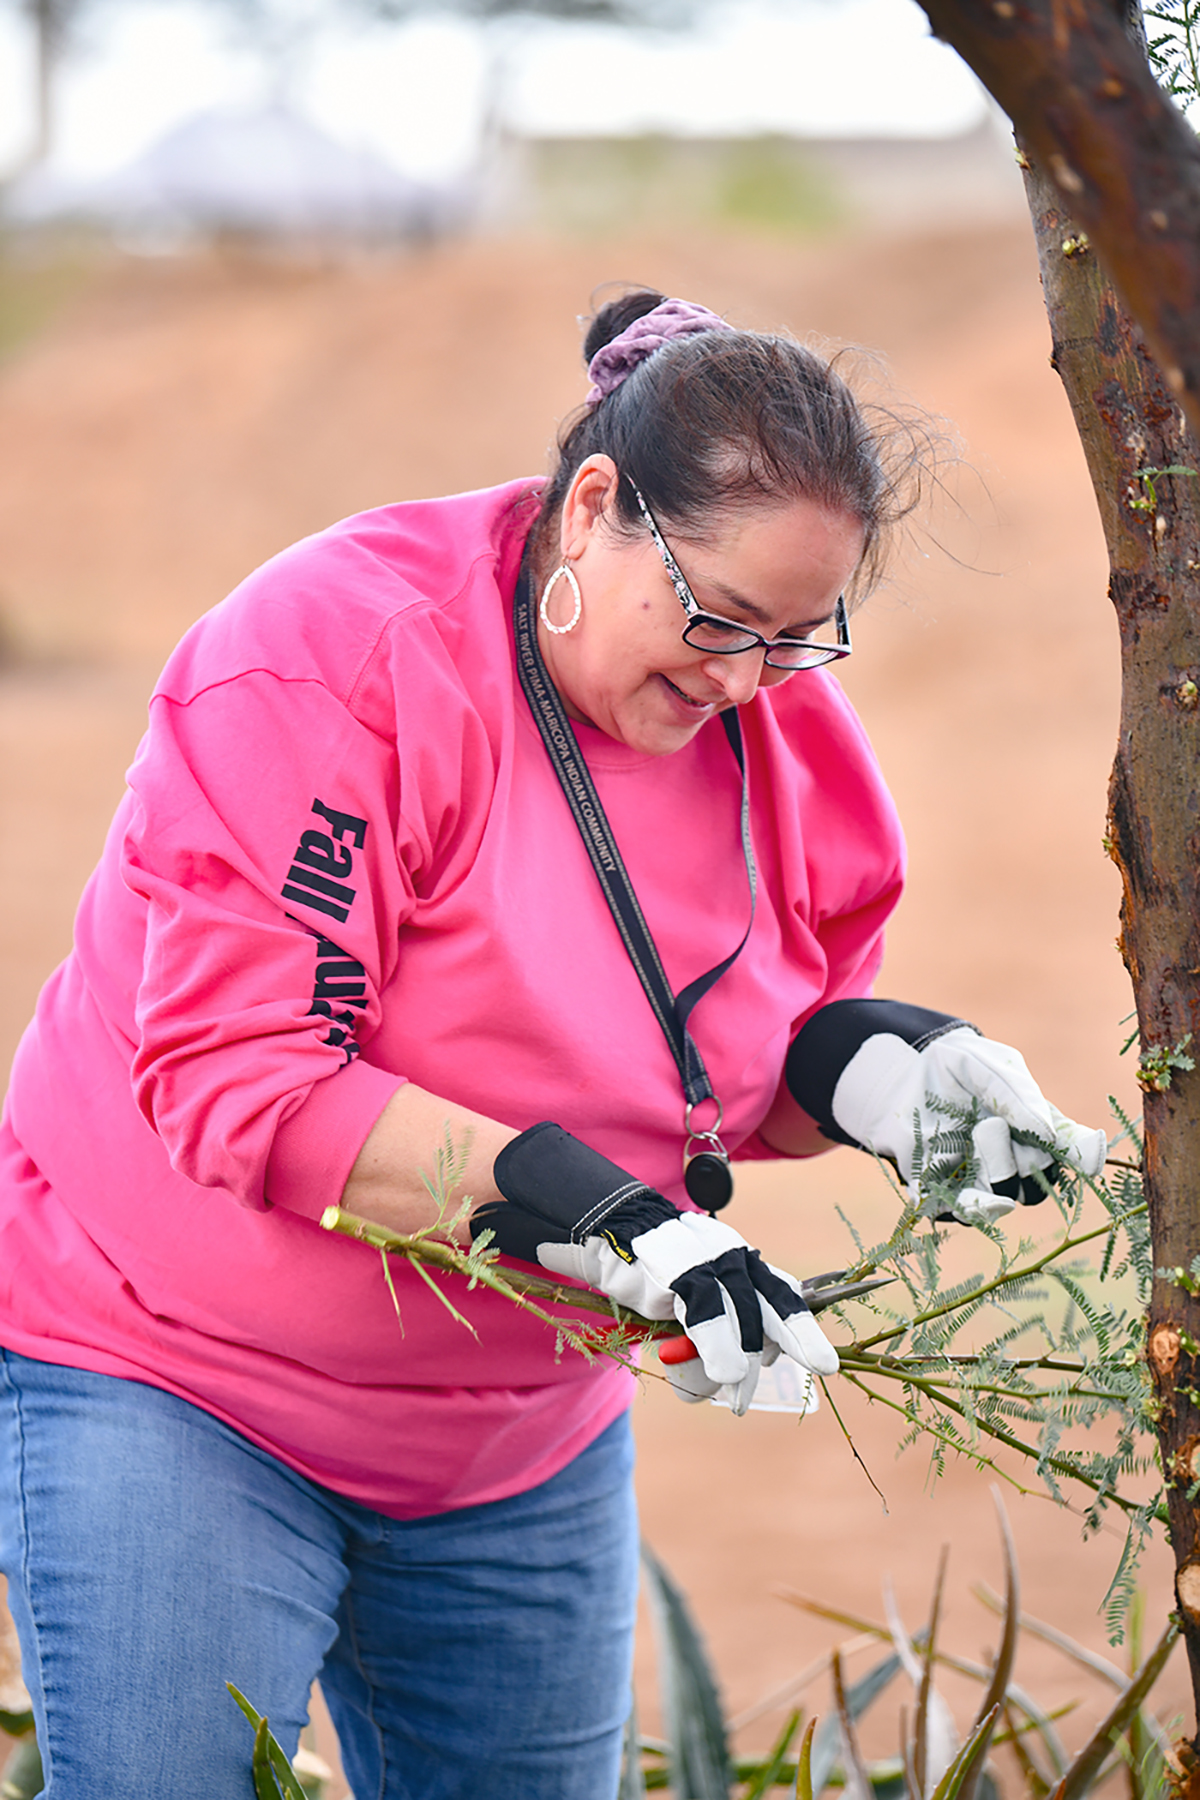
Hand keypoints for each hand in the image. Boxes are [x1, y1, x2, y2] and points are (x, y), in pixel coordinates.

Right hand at [470, 1122, 837, 1414]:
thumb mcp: (684, 1291)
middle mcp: (729, 1257)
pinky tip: (725, 1373)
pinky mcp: (680, 1274)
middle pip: (776, 1302)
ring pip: (742, 1320)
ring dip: (742, 1366)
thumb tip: (732, 1370)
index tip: (819, 1358)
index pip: (778, 1291)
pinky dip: (719, 1350)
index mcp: (734, 1259)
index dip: (800, 1326)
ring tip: (735, 1398)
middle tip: (818, 1370)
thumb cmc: (642, 1264)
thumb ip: (709, 1321)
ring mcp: (707, 1263)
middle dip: (798, 1340)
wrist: (602, 1222)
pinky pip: (707, 1317)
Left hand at [787, 1000, 1107, 1225]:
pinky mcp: (942, 1193)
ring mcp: (978, 1182)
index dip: (1081, 1157)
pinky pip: (959, 1211)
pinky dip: (966, 1204)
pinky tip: (962, 1186)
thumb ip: (1015, 1092)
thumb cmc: (951, 1069)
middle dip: (1027, 1159)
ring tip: (980, 1130)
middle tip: (994, 1121)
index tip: (1086, 1159)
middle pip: (1037, 1185)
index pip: (1069, 1155)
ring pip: (1003, 1201)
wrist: (899, 1078)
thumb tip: (1046, 1131)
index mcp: (1033, 1131)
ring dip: (998, 1171)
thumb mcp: (983, 1065)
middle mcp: (1011, 1163)